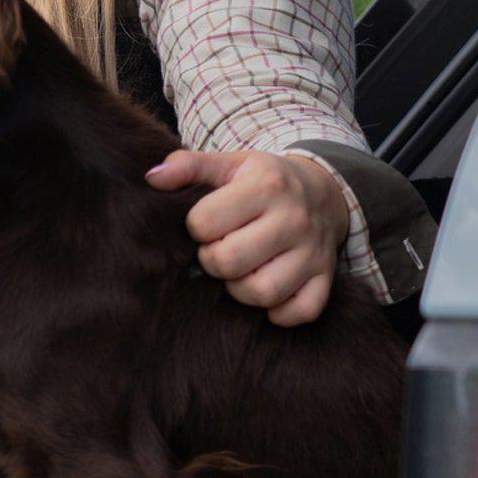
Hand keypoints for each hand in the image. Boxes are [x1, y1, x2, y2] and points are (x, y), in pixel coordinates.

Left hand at [146, 149, 349, 327]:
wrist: (323, 191)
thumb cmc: (263, 184)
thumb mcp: (230, 166)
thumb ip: (189, 167)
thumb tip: (152, 177)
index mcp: (266, 186)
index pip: (204, 223)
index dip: (198, 228)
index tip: (210, 225)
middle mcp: (294, 219)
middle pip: (228, 262)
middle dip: (214, 261)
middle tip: (222, 250)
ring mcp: (313, 251)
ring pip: (261, 292)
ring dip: (241, 290)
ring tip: (243, 271)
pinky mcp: (325, 278)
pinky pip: (299, 312)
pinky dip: (280, 312)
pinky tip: (269, 292)